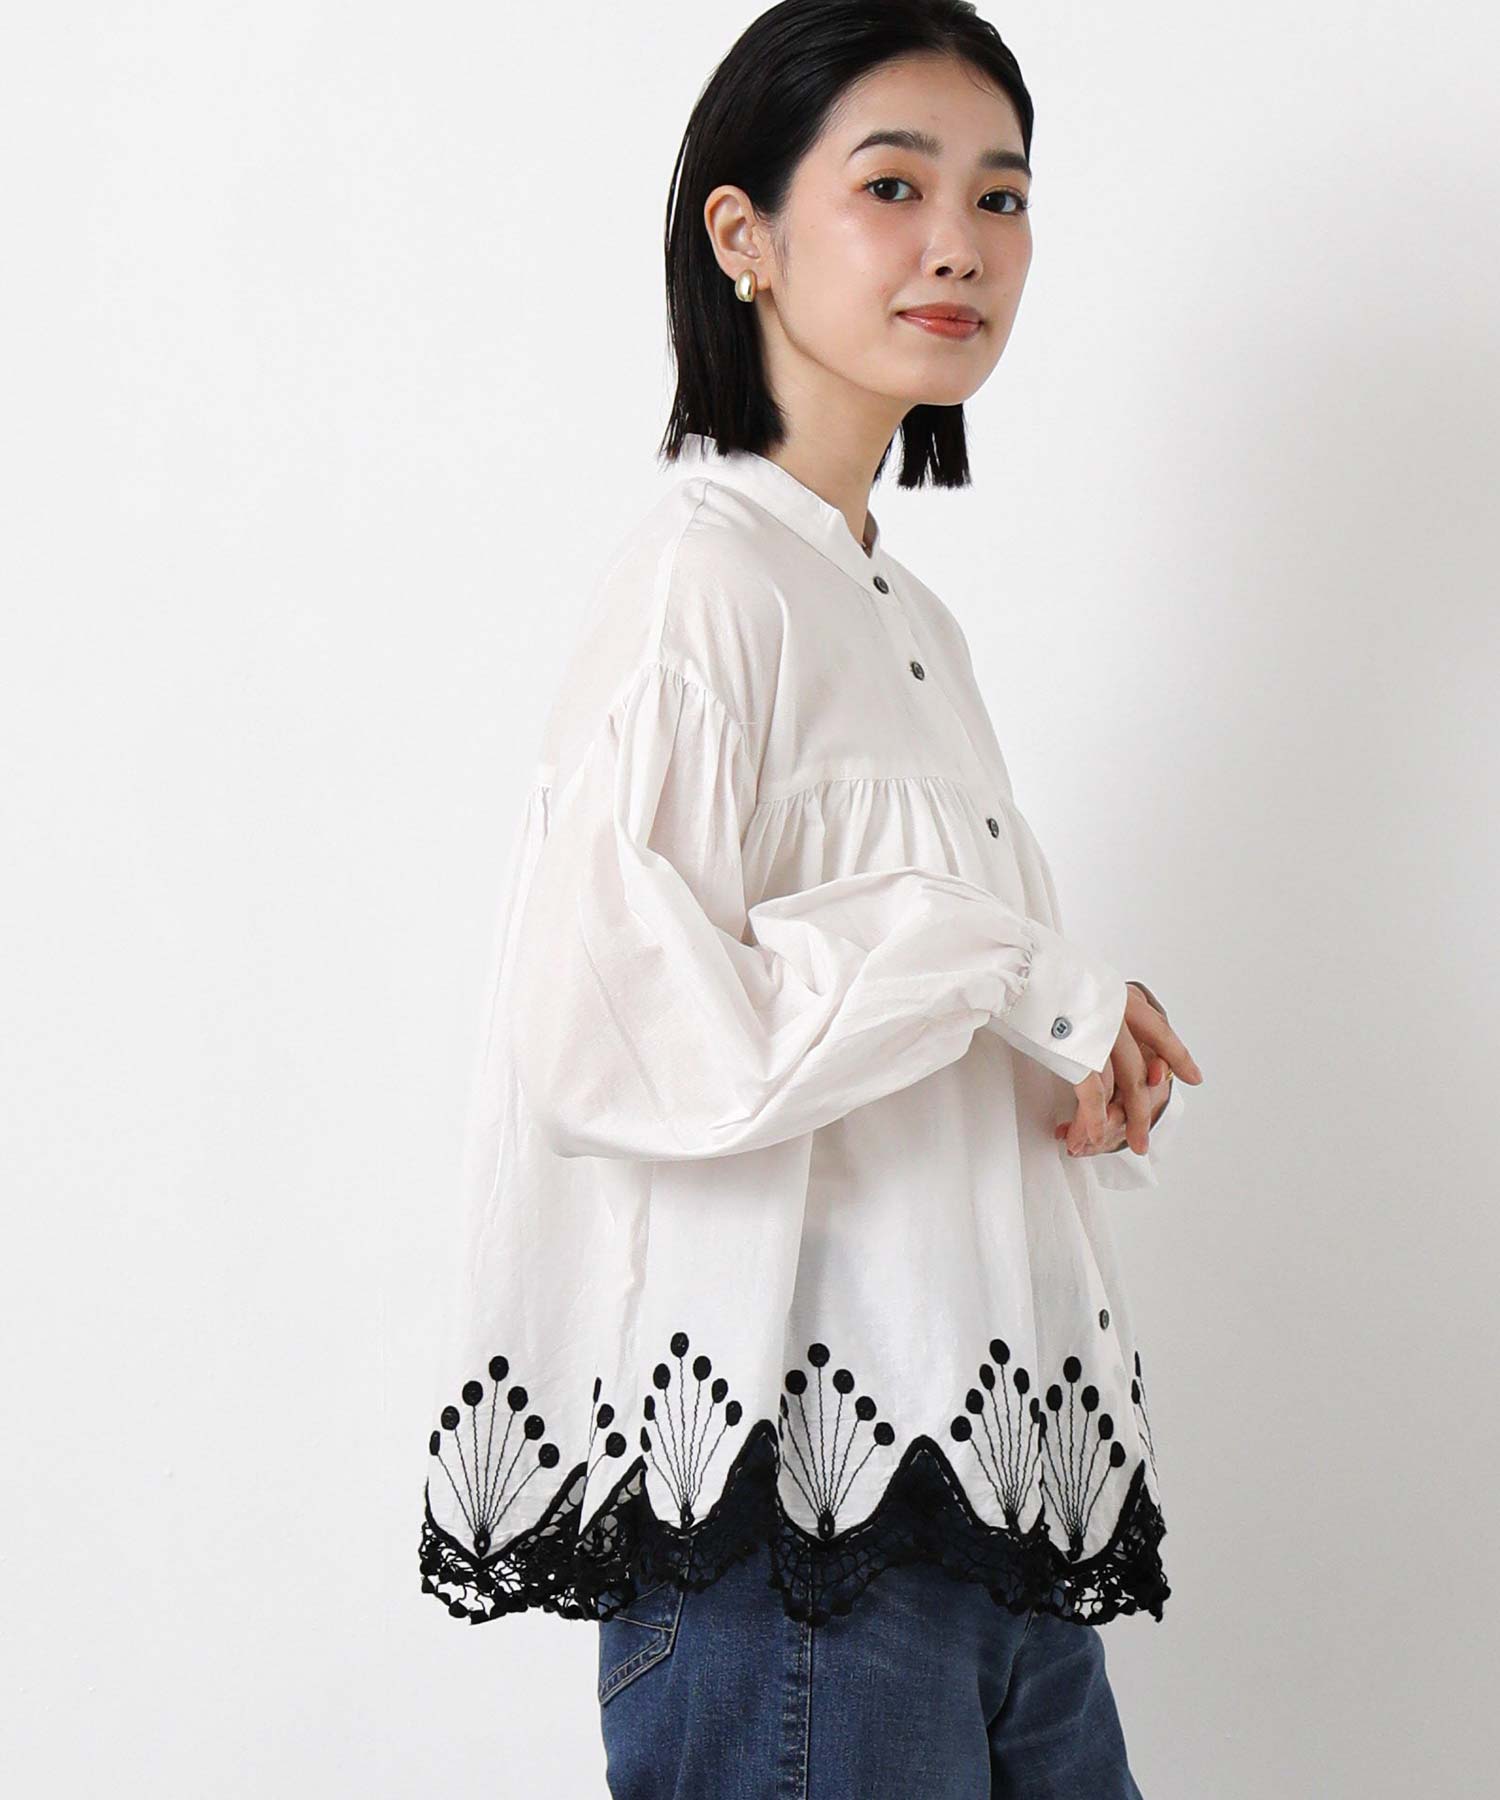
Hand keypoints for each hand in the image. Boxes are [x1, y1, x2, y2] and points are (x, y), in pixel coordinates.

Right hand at [1055, 981, 1202, 1159]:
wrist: (1018, 965)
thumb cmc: (1041, 974)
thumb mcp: (1083, 983)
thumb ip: (1100, 1007)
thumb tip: (1103, 1028)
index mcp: (1121, 996)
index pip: (1160, 1031)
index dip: (1177, 1057)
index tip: (1192, 1076)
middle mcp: (1119, 1015)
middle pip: (1140, 1071)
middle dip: (1143, 1110)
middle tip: (1144, 1137)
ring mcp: (1102, 1034)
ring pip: (1123, 1086)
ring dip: (1124, 1120)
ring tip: (1128, 1142)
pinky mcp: (1080, 1052)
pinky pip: (1093, 1094)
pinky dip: (1094, 1118)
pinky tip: (1094, 1133)